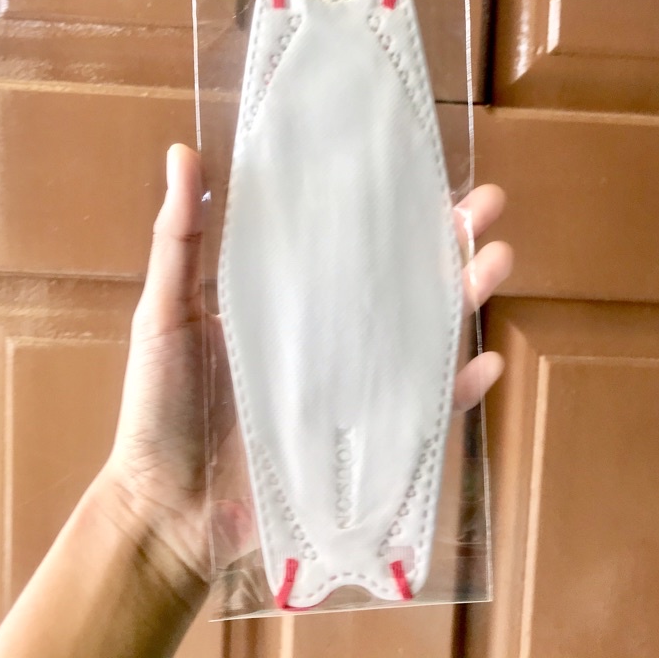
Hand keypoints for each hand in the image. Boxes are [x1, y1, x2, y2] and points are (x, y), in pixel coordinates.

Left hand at [103, 144, 512, 586]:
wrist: (168, 507)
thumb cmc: (161, 402)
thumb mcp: (167, 311)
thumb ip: (180, 239)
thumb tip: (184, 152)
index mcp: (292, 297)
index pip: (351, 242)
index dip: (389, 207)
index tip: (424, 168)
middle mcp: (333, 334)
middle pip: (403, 280)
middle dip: (449, 241)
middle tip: (487, 206)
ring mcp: (354, 385)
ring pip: (426, 335)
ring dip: (467, 297)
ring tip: (497, 261)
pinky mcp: (365, 440)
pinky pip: (425, 412)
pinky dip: (459, 390)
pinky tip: (486, 362)